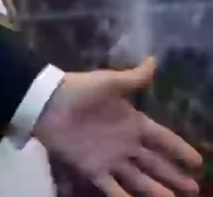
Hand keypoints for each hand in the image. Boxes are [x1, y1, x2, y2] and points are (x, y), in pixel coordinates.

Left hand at [34, 57, 203, 196]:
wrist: (46, 102)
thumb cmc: (80, 90)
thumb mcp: (111, 82)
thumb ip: (136, 77)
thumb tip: (155, 60)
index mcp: (133, 123)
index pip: (164, 140)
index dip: (180, 150)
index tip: (198, 162)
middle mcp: (125, 144)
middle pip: (156, 164)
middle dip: (174, 176)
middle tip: (194, 189)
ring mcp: (110, 158)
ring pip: (139, 179)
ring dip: (156, 190)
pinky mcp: (91, 168)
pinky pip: (111, 188)